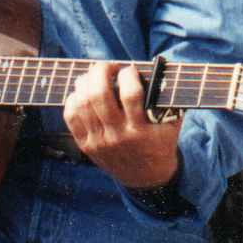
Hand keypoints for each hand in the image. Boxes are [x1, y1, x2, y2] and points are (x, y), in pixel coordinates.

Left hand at [63, 62, 180, 188]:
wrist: (146, 177)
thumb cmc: (160, 142)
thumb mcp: (171, 123)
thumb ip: (166, 98)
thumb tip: (158, 70)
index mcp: (140, 131)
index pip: (130, 95)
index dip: (128, 75)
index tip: (131, 69)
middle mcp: (117, 136)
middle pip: (99, 95)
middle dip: (101, 71)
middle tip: (109, 66)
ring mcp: (99, 141)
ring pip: (82, 103)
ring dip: (86, 82)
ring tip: (95, 76)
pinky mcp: (86, 145)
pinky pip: (71, 116)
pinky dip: (73, 99)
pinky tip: (82, 92)